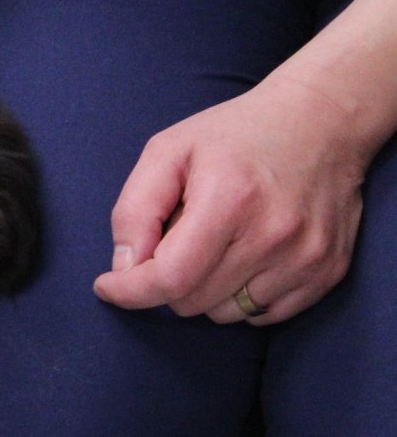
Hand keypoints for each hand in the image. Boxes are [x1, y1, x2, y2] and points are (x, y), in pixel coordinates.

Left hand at [92, 78, 371, 324]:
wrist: (323, 120)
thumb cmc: (235, 134)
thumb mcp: (167, 151)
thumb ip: (135, 211)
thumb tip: (124, 269)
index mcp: (230, 200)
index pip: (170, 278)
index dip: (131, 291)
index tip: (108, 286)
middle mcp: (274, 235)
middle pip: (192, 301)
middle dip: (167, 280)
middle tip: (176, 238)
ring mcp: (307, 257)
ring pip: (225, 314)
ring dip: (204, 290)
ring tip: (216, 242)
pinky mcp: (328, 271)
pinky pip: (263, 316)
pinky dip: (241, 297)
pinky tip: (244, 258)